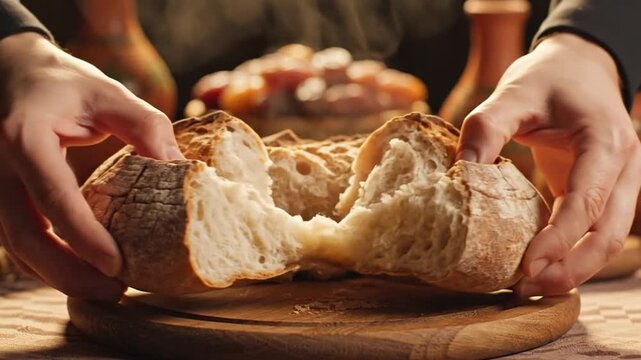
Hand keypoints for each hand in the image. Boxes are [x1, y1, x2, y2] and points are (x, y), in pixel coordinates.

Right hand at [0, 33, 183, 299]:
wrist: (12, 73)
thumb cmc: (64, 83)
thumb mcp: (109, 94)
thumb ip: (146, 127)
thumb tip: (182, 171)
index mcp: (24, 137)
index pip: (53, 198)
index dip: (84, 237)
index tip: (118, 266)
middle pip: (25, 238)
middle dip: (69, 273)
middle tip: (116, 291)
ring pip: (17, 247)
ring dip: (58, 275)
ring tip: (106, 289)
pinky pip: (18, 241)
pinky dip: (47, 262)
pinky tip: (81, 271)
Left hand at [457, 33, 640, 296]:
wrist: (578, 66)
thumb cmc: (549, 77)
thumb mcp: (514, 91)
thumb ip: (487, 126)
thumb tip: (461, 174)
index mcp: (606, 141)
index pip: (587, 201)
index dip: (559, 239)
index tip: (525, 265)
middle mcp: (624, 167)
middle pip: (608, 234)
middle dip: (569, 268)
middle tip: (524, 288)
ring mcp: (619, 183)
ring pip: (606, 240)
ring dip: (572, 269)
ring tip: (529, 287)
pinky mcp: (602, 192)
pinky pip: (594, 231)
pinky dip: (571, 254)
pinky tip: (539, 267)